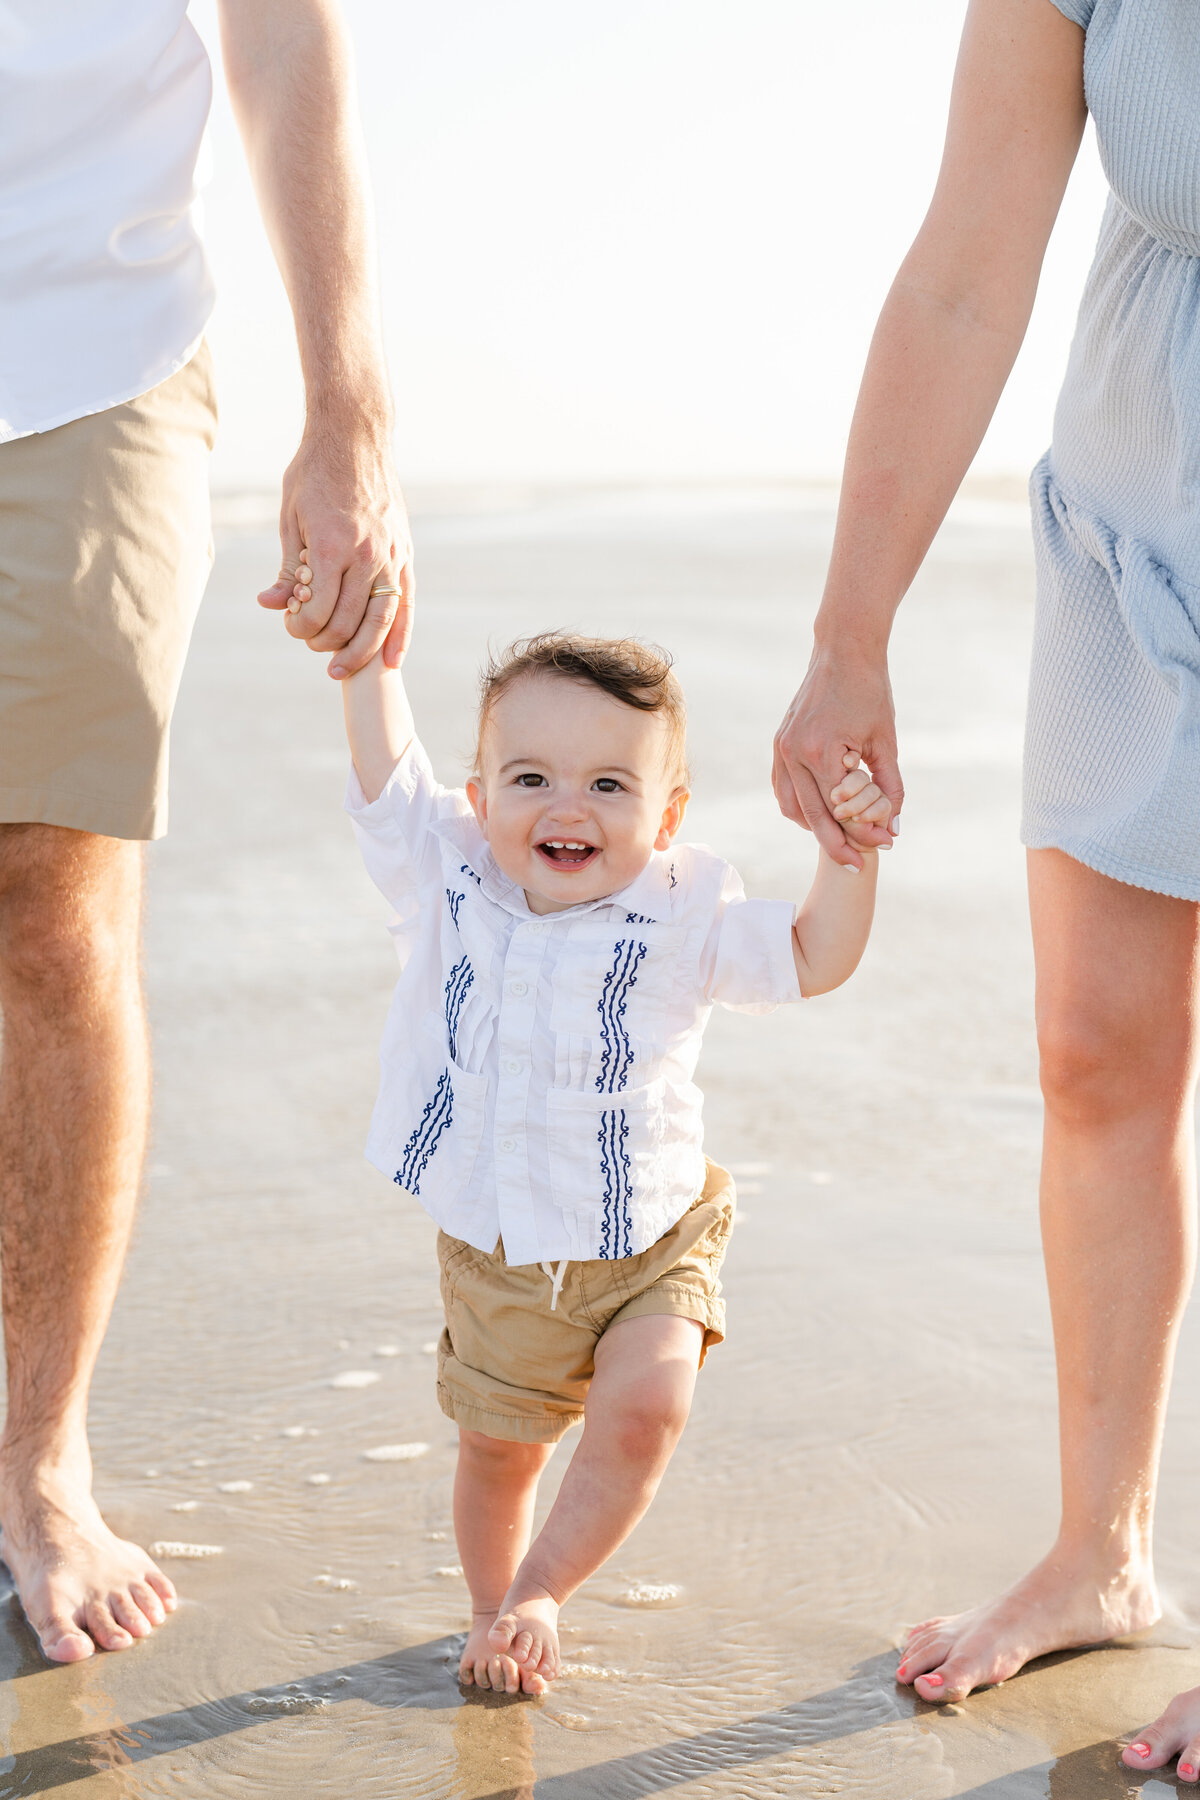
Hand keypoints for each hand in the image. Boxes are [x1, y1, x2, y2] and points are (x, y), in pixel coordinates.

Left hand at [258, 422, 413, 675]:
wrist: (355, 437)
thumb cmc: (314, 473)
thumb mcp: (289, 518)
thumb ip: (288, 568)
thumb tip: (271, 604)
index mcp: (331, 546)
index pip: (318, 609)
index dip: (301, 627)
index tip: (290, 626)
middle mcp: (366, 555)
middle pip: (348, 621)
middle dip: (326, 642)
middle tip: (312, 647)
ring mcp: (391, 555)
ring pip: (381, 619)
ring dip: (363, 651)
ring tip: (345, 670)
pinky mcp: (405, 553)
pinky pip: (406, 603)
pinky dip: (400, 634)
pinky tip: (392, 659)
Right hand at [772, 644, 902, 870]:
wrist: (842, 650)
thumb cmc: (869, 690)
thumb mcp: (886, 740)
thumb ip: (890, 786)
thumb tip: (893, 827)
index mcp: (821, 750)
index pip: (842, 809)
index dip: (864, 832)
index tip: (886, 844)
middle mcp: (794, 753)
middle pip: (814, 816)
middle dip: (838, 844)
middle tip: (859, 863)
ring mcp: (781, 749)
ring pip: (792, 807)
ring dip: (815, 827)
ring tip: (841, 838)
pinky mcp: (779, 745)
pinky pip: (784, 789)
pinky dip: (800, 807)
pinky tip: (822, 814)